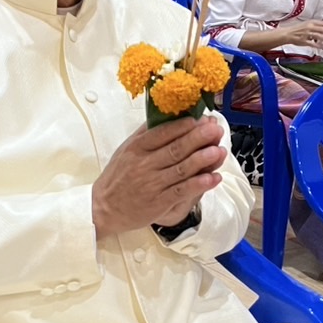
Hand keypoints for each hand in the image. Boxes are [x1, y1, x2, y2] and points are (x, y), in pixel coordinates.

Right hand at [92, 116, 227, 238]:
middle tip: (216, 130)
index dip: (183, 126)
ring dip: (202, 159)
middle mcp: (144, 165)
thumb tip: (165, 114)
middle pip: (175, 149)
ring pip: (181, 169)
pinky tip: (214, 178)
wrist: (103, 208)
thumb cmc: (117, 177)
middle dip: (198, 138)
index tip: (200, 119)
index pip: (162, 133)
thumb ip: (145, 134)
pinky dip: (199, 184)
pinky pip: (182, 191)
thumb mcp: (125, 150)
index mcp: (136, 148)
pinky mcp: (159, 203)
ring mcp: (152, 184)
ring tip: (219, 150)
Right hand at [273, 18, 322, 50]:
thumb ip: (316, 26)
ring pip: (318, 36)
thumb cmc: (298, 29)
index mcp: (310, 22)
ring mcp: (306, 34)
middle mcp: (309, 27)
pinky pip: (312, 43)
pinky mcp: (303, 41)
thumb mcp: (307, 24)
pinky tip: (322, 46)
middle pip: (322, 29)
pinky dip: (317, 45)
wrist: (287, 34)